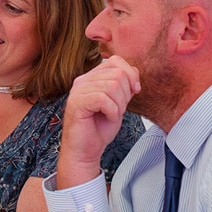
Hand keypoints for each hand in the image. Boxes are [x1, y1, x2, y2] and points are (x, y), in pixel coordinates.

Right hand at [57, 56, 139, 187]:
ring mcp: (78, 91)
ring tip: (112, 114)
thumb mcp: (118, 103)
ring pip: (112, 86)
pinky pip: (103, 99)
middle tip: (119, 108)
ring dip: (119, 105)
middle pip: (117, 73)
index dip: (131, 74)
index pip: (116, 61)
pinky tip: (107, 118)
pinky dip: (112, 112)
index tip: (135, 91)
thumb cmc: (99, 128)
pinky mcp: (76, 103)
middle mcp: (82, 80)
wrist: (85, 150)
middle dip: (126, 94)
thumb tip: (134, 73)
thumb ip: (124, 86)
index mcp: (91, 77)